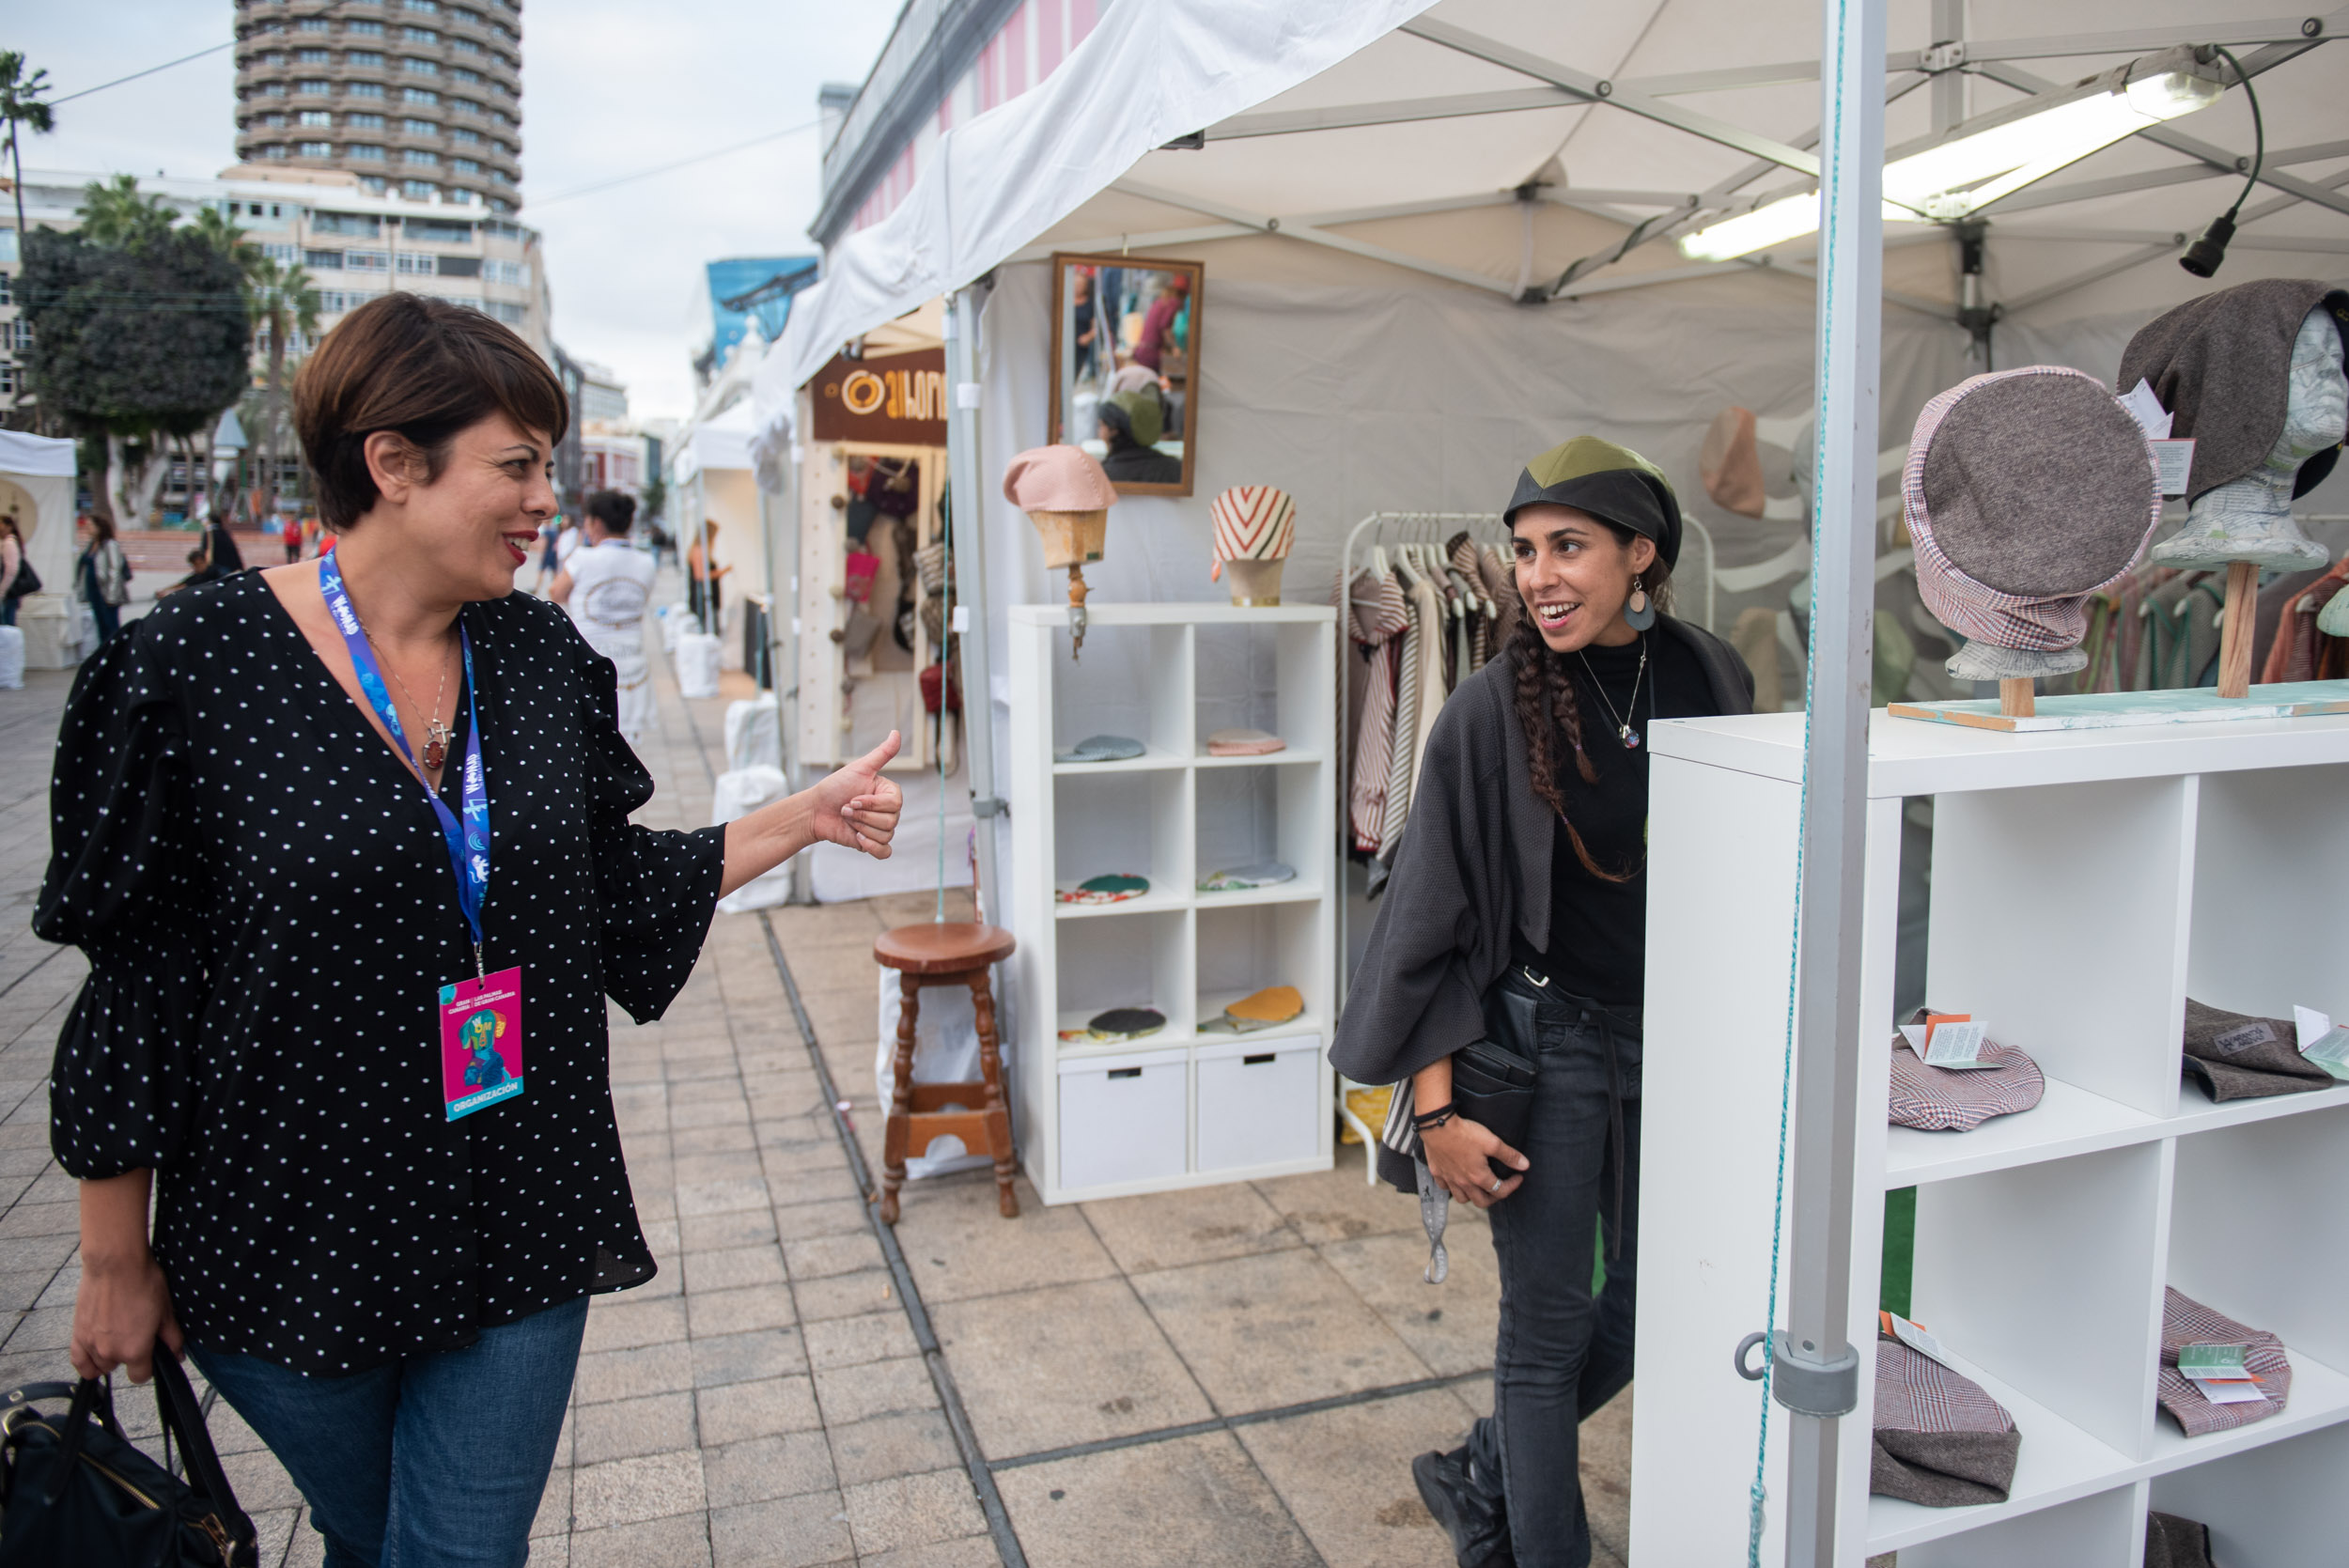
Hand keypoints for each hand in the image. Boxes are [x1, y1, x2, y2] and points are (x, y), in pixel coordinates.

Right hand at [71, 1253, 181, 1383]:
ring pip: (100, 1365)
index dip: (148, 1367)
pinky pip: (78, 1360)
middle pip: (120, 1367)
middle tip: (135, 1334)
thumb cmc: (144, 1284)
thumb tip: (177, 1356)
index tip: (151, 1354)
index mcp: (135, 1351)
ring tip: (117, 1335)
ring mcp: (91, 1345)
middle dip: (129, 1356)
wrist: (116, 1264)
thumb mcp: (166, 1312)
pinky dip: (86, 1362)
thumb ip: (172, 1339)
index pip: (140, 1376)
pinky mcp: (77, 1334)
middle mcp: (111, 1353)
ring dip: (109, 1356)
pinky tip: (95, 1354)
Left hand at [809, 732, 904, 857]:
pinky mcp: (872, 844)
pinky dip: (873, 847)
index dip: (872, 804)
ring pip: (886, 835)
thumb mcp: (859, 768)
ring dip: (861, 828)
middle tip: (847, 808)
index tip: (854, 798)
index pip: (895, 804)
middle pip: (891, 821)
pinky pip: (885, 852)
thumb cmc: (835, 787)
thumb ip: (882, 753)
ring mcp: (880, 828)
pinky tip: (859, 839)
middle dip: (863, 816)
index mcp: (888, 793)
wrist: (815, 811)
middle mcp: (888, 811)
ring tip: (847, 819)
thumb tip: (897, 732)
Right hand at [1421, 1115, 1526, 1207]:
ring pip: (1462, 1198)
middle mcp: (1463, 1183)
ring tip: (1479, 1187)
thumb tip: (1525, 1166)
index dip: (1513, 1186)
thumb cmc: (1464, 1133)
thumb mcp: (1492, 1142)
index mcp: (1479, 1177)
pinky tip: (1457, 1179)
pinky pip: (1446, 1188)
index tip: (1518, 1178)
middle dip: (1495, 1197)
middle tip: (1501, 1187)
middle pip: (1482, 1202)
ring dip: (1473, 1196)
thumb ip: (1509, 1155)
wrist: (1437, 1125)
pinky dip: (1453, 1188)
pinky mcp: (1437, 1172)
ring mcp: (1449, 1179)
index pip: (1500, 1191)